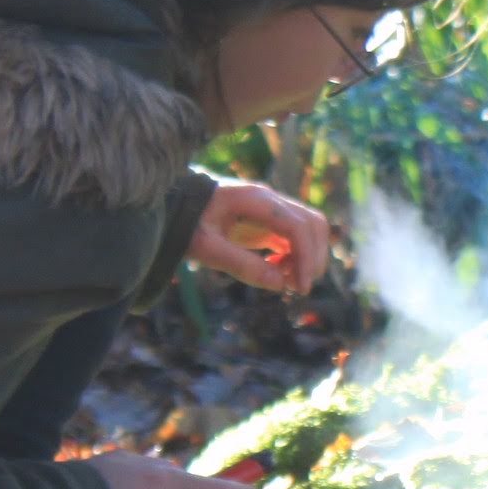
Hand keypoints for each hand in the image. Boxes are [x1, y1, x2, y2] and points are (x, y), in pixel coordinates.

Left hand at [187, 179, 332, 294]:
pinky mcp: (267, 221)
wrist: (174, 205)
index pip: (297, 226)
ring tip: (284, 281)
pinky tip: (276, 271)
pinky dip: (295, 256)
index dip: (306, 257)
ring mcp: (271, 209)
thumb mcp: (205, 248)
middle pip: (313, 224)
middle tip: (296, 288)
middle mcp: (269, 200)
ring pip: (309, 230)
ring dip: (306, 257)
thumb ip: (241, 265)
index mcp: (255, 200)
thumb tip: (280, 285)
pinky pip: (295, 238)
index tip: (299, 288)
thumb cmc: (185, 223)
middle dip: (313, 258)